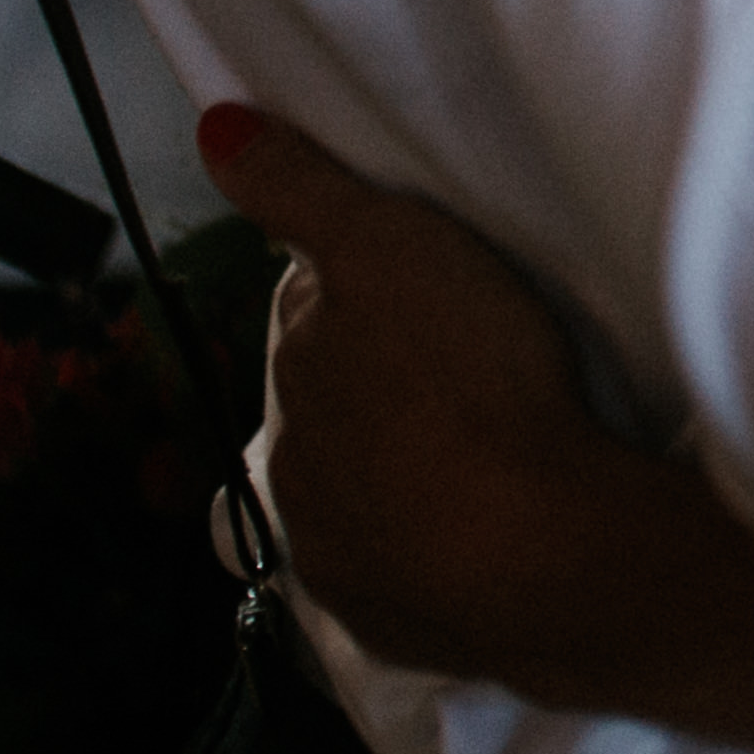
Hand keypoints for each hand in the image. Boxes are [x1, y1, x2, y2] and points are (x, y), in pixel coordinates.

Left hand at [208, 107, 753, 724]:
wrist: (538, 551)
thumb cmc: (470, 382)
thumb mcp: (388, 245)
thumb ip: (302, 190)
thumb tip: (216, 130)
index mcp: (293, 380)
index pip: (315, 316)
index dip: (372, 290)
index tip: (432, 289)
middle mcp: (294, 474)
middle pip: (334, 405)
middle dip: (382, 382)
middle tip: (471, 361)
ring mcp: (340, 558)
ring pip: (362, 491)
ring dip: (405, 465)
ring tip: (488, 443)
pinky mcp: (394, 623)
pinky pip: (405, 572)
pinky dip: (434, 546)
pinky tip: (487, 519)